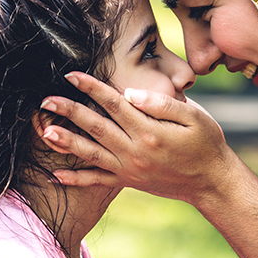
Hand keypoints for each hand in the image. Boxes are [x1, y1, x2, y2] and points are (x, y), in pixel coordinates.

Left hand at [39, 71, 235, 203]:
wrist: (212, 182)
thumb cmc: (207, 144)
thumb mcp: (195, 117)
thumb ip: (161, 104)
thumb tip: (129, 93)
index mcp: (149, 130)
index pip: (114, 104)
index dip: (91, 88)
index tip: (71, 75)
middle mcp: (135, 151)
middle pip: (95, 127)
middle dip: (69, 111)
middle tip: (46, 100)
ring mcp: (129, 169)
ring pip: (90, 154)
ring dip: (65, 142)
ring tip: (44, 132)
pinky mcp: (129, 182)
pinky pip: (97, 182)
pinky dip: (75, 179)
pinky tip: (54, 175)